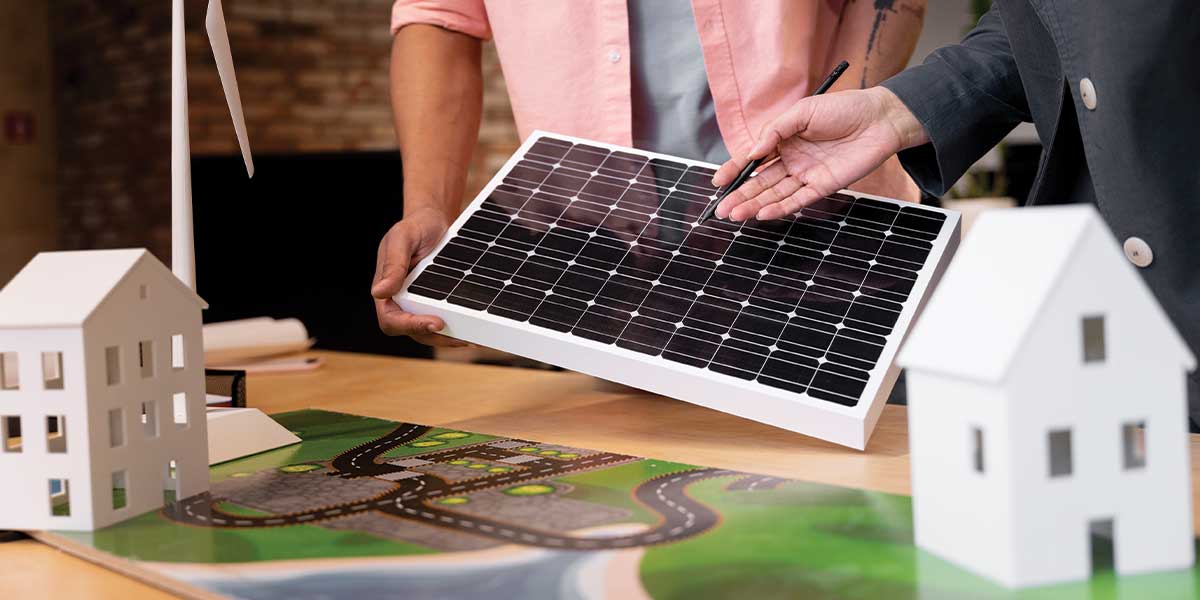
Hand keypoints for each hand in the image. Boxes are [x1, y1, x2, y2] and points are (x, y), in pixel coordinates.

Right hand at [371, 207, 466, 346]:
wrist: (433, 220)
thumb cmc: (414, 226)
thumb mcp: (402, 238)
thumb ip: (393, 264)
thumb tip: (379, 293)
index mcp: (386, 290)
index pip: (391, 320)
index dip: (411, 326)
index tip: (436, 323)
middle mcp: (401, 302)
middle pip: (413, 332)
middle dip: (435, 338)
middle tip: (461, 337)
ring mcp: (419, 304)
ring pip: (430, 332)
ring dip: (448, 339)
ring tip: (471, 338)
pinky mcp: (436, 302)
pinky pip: (444, 320)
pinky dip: (457, 328)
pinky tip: (474, 329)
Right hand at [711, 86, 926, 220]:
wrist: (880, 118)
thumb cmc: (843, 108)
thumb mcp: (803, 111)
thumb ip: (775, 130)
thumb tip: (753, 151)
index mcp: (783, 140)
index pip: (753, 158)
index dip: (734, 170)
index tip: (718, 181)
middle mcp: (792, 160)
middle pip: (760, 181)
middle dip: (740, 195)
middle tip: (720, 209)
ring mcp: (806, 174)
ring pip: (775, 194)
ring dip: (754, 205)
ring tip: (734, 215)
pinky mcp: (823, 186)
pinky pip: (798, 200)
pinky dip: (780, 208)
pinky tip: (763, 214)